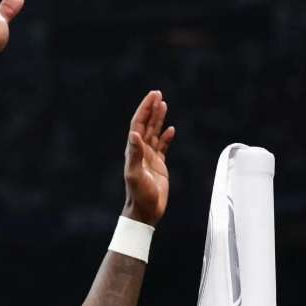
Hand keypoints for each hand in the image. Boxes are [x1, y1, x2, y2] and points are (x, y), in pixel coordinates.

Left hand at [122, 90, 174, 225]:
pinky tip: (171, 130)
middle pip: (146, 125)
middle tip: (158, 94)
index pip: (138, 125)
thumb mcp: (136, 174)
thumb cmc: (139, 195)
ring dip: (158, 119)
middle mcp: (140, 152)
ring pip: (154, 133)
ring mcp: (149, 158)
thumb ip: (135, 154)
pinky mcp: (158, 165)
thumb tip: (133, 134)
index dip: (145, 110)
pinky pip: (163, 147)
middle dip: (151, 109)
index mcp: (134, 151)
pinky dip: (166, 137)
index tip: (153, 96)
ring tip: (164, 104)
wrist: (146, 211)